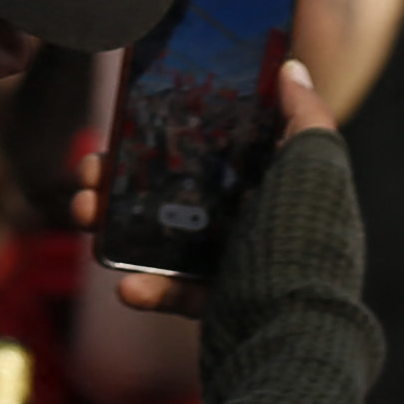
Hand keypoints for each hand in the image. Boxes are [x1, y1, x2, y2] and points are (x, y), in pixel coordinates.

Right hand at [108, 57, 337, 311]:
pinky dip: (148, 288)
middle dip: (123, 177)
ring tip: (87, 212)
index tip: (125, 121)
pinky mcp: (218, 304)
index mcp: (269, 181)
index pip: (210, 146)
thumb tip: (291, 67)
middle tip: (92, 169)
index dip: (165, 130)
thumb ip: (305, 116)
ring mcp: (232, 262)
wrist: (298, 335)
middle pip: (175, 187)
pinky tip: (127, 287)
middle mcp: (251, 218)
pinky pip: (175, 291)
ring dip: (116, 224)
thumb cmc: (307, 241)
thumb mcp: (315, 165)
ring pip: (162, 235)